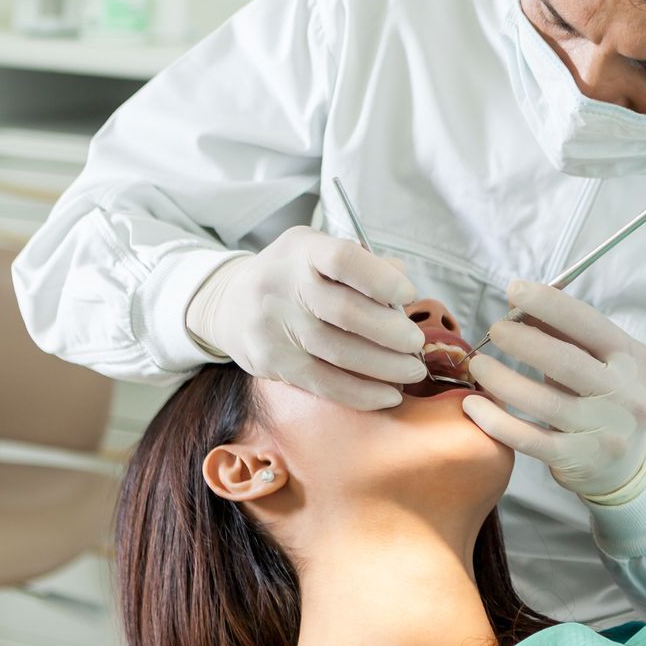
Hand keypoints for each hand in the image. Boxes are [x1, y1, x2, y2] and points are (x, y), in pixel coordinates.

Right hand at [184, 225, 424, 408]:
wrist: (229, 303)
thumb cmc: (292, 276)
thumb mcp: (319, 254)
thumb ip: (363, 265)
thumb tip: (401, 282)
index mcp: (301, 250)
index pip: (343, 259)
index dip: (382, 279)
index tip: (408, 294)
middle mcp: (282, 285)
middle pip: (346, 313)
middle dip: (391, 332)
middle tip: (416, 343)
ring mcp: (273, 326)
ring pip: (338, 353)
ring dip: (385, 367)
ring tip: (412, 370)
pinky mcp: (271, 362)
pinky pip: (323, 383)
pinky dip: (361, 393)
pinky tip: (388, 395)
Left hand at [461, 282, 645, 497]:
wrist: (629, 465)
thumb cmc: (607, 399)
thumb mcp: (603, 362)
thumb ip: (567, 333)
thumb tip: (520, 302)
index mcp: (634, 361)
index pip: (590, 325)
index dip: (550, 304)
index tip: (515, 290)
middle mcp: (625, 396)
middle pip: (566, 362)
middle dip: (523, 341)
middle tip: (495, 330)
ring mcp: (603, 432)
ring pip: (543, 402)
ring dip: (502, 379)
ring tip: (479, 364)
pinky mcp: (577, 460)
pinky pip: (528, 438)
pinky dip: (496, 421)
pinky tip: (473, 405)